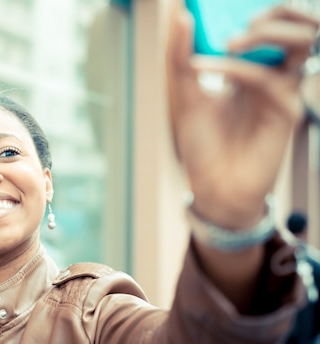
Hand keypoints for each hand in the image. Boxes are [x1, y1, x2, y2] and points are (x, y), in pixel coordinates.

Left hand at [167, 3, 318, 228]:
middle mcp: (272, 76)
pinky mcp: (285, 112)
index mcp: (252, 68)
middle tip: (243, 15)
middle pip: (299, 25)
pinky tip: (205, 68)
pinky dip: (235, 68)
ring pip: (301, 43)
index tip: (224, 0)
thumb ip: (180, 57)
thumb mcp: (185, 95)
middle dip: (276, 11)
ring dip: (269, 30)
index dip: (263, 7)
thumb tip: (180, 14)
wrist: (212, 187)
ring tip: (232, 38)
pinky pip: (268, 79)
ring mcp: (282, 92)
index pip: (271, 24)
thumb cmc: (202, 144)